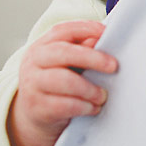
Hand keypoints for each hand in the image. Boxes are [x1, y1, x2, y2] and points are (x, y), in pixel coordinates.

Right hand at [7, 20, 117, 145]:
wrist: (33, 116)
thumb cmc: (56, 84)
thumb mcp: (66, 64)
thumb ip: (81, 50)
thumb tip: (98, 40)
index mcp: (41, 46)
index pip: (62, 30)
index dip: (87, 29)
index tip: (108, 34)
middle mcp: (33, 62)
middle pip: (63, 52)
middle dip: (92, 58)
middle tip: (113, 66)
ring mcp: (32, 85)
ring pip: (64, 80)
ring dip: (90, 88)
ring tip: (102, 95)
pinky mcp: (37, 108)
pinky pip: (65, 105)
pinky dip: (84, 106)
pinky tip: (93, 108)